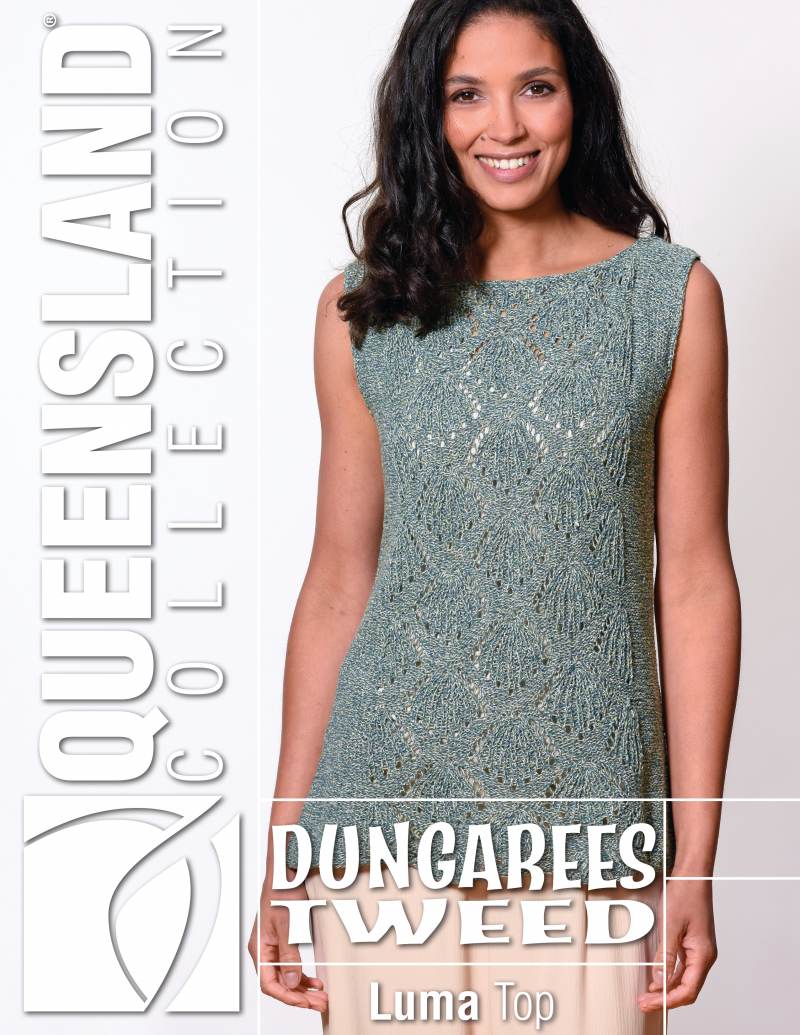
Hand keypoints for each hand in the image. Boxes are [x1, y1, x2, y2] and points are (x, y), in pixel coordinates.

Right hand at [248, 871, 327, 1012]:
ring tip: (321, 997)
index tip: (306, 1003)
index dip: (288, 997)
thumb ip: (288, 955)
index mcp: (259, 948)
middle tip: (321, 1003)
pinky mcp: (283, 942)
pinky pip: (291, 966)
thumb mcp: (287, 924)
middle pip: (279, 984)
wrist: (286, 872)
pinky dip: (303, 976)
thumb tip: (291, 982)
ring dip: (303, 989)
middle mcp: (264, 951)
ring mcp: (273, 947)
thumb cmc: (282, 892)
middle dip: (300, 997)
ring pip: (286, 977)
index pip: (269, 984)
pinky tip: (315, 982)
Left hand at [637, 878, 717, 1012]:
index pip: (688, 991)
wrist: (692, 874)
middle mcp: (704, 956)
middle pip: (686, 989)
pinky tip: (656, 978)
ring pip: (684, 979)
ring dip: (666, 989)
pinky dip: (669, 976)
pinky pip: (681, 967)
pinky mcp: (691, 943)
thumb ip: (665, 956)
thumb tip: (659, 983)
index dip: (667, 1001)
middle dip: (665, 999)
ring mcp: (698, 950)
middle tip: (643, 1003)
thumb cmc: (685, 894)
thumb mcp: (670, 925)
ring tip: (647, 995)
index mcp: (703, 954)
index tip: (649, 1004)